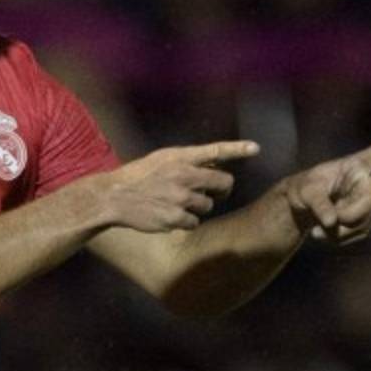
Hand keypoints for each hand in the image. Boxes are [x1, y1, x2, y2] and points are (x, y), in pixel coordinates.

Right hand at [93, 140, 260, 232]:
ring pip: (208, 205)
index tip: (256, 148)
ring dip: (198, 207)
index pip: (215, 150)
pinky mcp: (176, 219)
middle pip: (223, 183)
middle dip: (221, 189)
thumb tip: (214, 165)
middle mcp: (184, 176)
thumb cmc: (139, 177)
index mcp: (180, 157)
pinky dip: (185, 221)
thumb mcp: (162, 159)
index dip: (238, 149)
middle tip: (210, 191)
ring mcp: (181, 199)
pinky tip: (168, 214)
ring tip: (175, 202)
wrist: (114, 197)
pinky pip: (194, 222)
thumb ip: (188, 161)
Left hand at [282, 128, 370, 245]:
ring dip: (340, 232)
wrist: (302, 208)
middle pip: (370, 201)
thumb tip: (332, 221)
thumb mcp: (306, 192)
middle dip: (349, 216)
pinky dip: (339, 238)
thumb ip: (318, 204)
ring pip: (364, 222)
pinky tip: (322, 235)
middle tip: (328, 222)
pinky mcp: (365, 219)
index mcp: (354, 165)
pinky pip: (358, 233)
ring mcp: (368, 201)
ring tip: (316, 231)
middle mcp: (366, 181)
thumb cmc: (303, 190)